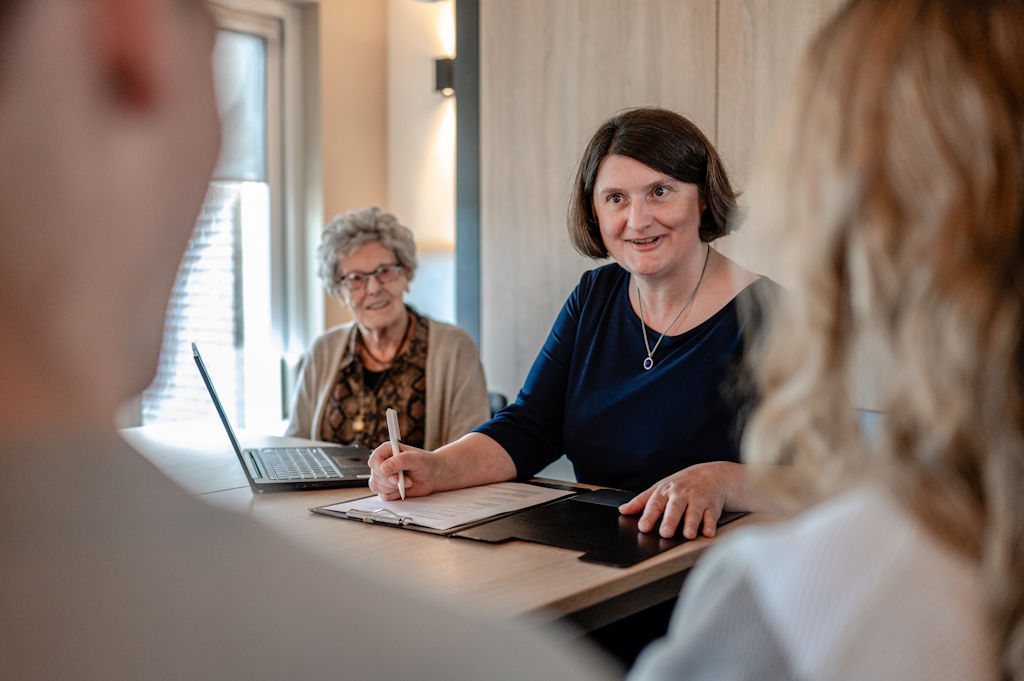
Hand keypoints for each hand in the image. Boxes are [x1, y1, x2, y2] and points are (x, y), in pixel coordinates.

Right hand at [368, 440, 442, 500]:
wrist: (433, 475)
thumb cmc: (425, 463)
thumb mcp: (415, 459)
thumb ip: (400, 461)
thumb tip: (384, 468)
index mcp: (387, 451)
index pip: (374, 461)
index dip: (381, 470)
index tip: (394, 475)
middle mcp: (383, 463)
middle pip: (375, 476)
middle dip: (391, 481)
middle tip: (406, 478)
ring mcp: (384, 477)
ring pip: (377, 487)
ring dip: (393, 488)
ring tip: (407, 482)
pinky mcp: (387, 488)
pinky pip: (383, 496)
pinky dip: (394, 495)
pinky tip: (403, 489)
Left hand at [618, 462, 745, 539]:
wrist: (712, 474)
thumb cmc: (682, 484)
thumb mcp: (660, 488)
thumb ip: (641, 501)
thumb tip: (623, 510)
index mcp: (665, 492)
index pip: (655, 504)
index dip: (648, 516)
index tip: (643, 527)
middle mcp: (681, 495)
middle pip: (675, 508)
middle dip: (670, 520)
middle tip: (665, 533)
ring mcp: (698, 500)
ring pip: (694, 512)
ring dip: (691, 523)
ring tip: (688, 535)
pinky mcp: (712, 506)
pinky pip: (711, 516)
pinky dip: (710, 525)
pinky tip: (708, 533)